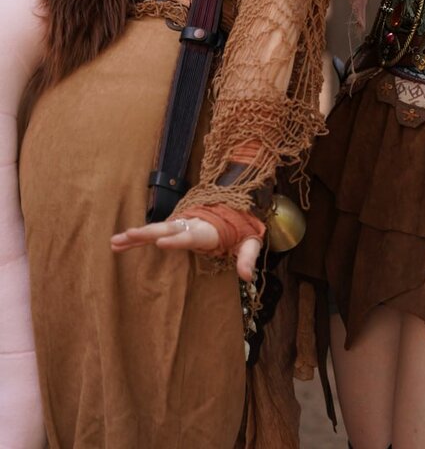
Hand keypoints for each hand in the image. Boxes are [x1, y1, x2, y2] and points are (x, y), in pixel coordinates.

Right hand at [110, 218, 262, 280]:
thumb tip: (246, 276)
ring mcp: (182, 224)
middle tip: (128, 235)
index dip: (177, 239)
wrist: (237, 206)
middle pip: (167, 228)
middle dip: (148, 232)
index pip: (191, 235)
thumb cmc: (242, 227)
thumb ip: (248, 257)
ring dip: (136, 235)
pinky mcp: (175, 228)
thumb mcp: (250, 241)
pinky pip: (153, 233)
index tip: (161, 242)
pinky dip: (137, 239)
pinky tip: (118, 245)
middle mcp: (191, 224)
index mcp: (208, 229)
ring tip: (115, 241)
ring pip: (156, 228)